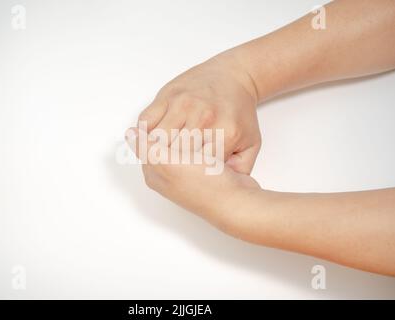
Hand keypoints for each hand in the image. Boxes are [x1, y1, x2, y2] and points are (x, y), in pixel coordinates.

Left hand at [125, 127, 259, 229]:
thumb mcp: (168, 164)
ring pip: (183, 143)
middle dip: (175, 132)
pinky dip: (204, 142)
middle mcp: (169, 175)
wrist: (238, 202)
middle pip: (165, 143)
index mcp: (155, 175)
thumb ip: (146, 148)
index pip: (147, 143)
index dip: (158, 129)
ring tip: (203, 134)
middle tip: (189, 128)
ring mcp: (188, 173)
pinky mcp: (206, 170)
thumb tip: (129, 133)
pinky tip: (212, 139)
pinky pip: (200, 148)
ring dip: (191, 135)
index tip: (173, 120)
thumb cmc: (204, 185)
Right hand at [137, 52, 260, 174]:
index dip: (194, 177)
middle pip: (176, 156)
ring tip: (159, 161)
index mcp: (224, 133)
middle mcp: (202, 118)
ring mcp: (182, 105)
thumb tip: (220, 185)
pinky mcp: (167, 96)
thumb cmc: (239, 111)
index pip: (201, 168)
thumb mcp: (251, 144)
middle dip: (173, 168)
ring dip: (155, 153)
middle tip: (173, 173)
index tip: (193, 179)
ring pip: (157, 141)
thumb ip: (240, 170)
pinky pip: (145, 121)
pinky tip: (151, 142)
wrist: (233, 75)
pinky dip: (143, 134)